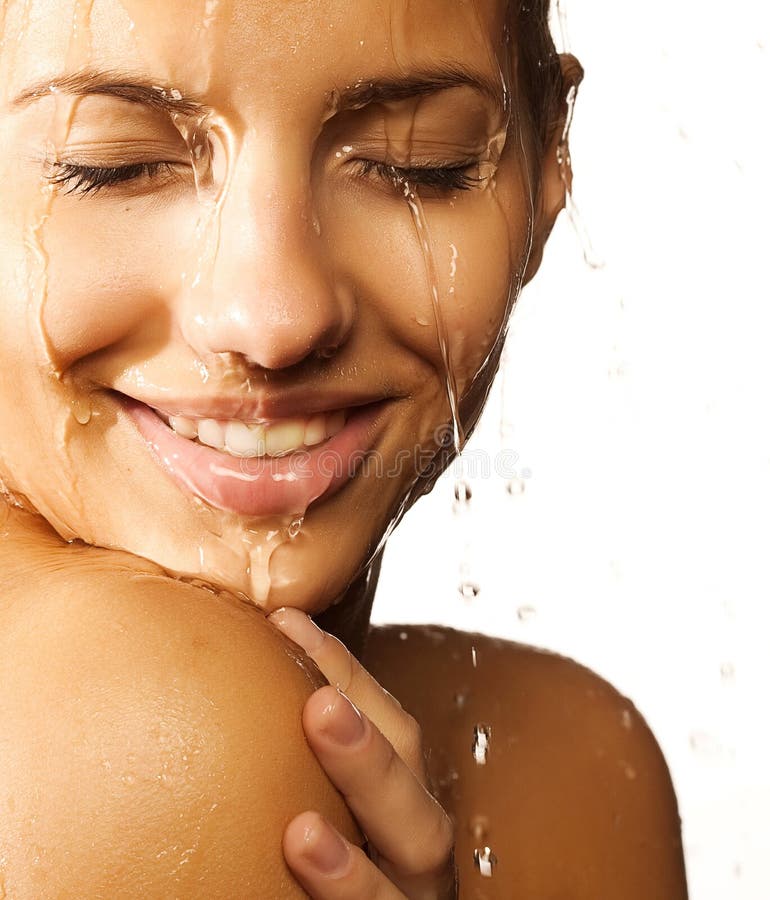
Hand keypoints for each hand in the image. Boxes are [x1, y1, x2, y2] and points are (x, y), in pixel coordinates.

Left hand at [268, 608, 456, 899]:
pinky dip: (348, 894)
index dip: (348, 673)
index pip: (394, 728)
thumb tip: (241, 664)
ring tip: (303, 826)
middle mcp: (418, 856)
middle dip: (371, 749)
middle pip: (414, 795)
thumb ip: (302, 757)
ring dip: (363, 840)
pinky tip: (303, 859)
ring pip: (413, 863)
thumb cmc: (326, 864)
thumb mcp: (327, 802)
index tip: (289, 625)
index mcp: (401, 805)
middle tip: (318, 704)